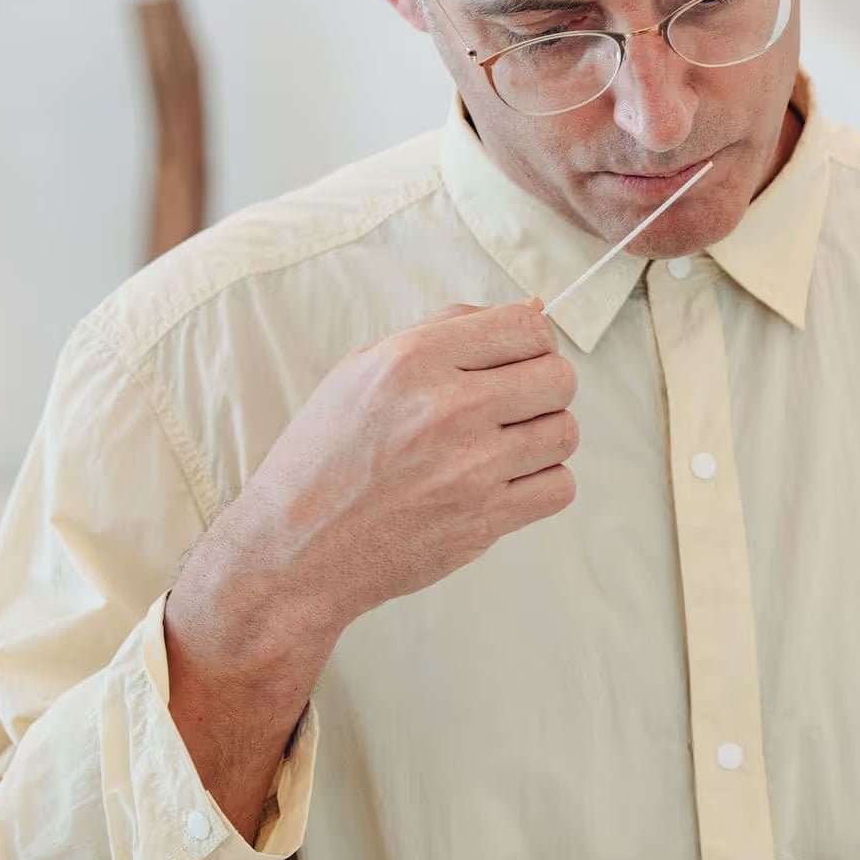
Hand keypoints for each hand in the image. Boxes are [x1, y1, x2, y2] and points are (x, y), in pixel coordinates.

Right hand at [186, 299, 578, 642]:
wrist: (294, 550)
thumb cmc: (324, 457)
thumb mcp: (363, 368)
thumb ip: (449, 330)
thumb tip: (533, 309)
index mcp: (413, 360)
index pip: (527, 327)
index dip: (533, 340)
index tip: (518, 358)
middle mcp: (446, 409)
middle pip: (560, 378)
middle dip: (544, 386)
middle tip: (514, 403)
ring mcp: (470, 469)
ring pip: (565, 432)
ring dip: (543, 436)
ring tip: (502, 444)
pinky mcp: (485, 521)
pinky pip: (559, 487)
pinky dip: (541, 484)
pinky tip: (504, 481)